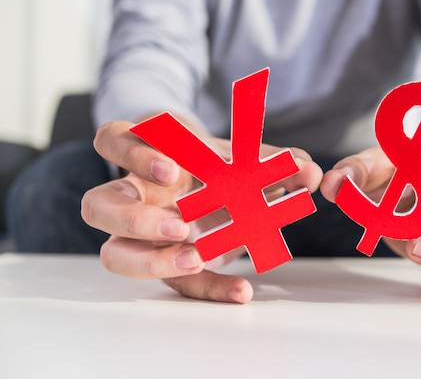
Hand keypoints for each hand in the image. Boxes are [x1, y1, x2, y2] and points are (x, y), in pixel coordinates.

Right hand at [81, 118, 322, 303]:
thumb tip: (311, 169)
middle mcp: (132, 196)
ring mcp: (142, 236)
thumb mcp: (237, 153)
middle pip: (97, 206)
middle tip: (179, 227)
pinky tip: (241, 290)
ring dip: (152, 263)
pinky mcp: (166, 264)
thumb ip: (272, 159)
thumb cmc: (211, 161)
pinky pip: (174, 282)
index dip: (135, 153)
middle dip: (134, 219)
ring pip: (114, 255)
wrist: (200, 182)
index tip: (173, 167)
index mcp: (145, 153)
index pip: (114, 141)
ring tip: (197, 258)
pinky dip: (208, 287)